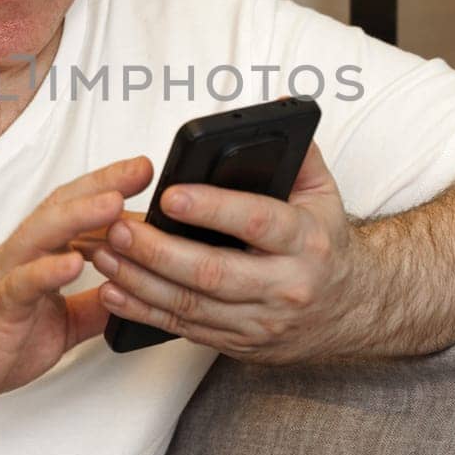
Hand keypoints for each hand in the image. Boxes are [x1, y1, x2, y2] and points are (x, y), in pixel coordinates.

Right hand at [0, 156, 152, 418]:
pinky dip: (47, 271)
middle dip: (103, 185)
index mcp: (38, 257)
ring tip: (114, 202)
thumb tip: (132, 296)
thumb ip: (93, 307)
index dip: (111, 189)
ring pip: (41, 235)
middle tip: (141, 169)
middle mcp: (22, 257)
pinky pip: (21, 285)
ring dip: (79, 216)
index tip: (147, 172)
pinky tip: (72, 264)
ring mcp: (5, 279)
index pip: (77, 210)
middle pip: (62, 207)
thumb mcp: (59, 326)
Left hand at [82, 142, 361, 364]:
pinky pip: (185, 329)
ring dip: (139, 281)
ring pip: (191, 305)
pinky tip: (114, 292)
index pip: (256, 222)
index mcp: (306, 242)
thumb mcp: (324, 193)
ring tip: (104, 254)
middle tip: (118, 226)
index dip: (211, 209)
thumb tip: (273, 111)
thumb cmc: (325, 243)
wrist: (350, 309)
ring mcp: (261, 322)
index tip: (170, 195)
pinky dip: (144, 312)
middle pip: (212, 272)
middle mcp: (284, 286)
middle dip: (158, 251)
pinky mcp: (240, 343)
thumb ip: (299, 152)